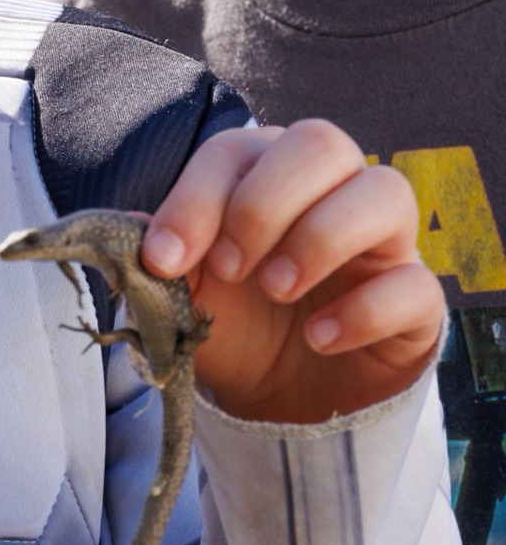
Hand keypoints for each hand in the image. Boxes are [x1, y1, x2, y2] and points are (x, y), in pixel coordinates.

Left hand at [141, 121, 443, 423]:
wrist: (282, 402)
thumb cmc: (234, 325)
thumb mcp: (183, 295)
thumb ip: (156, 258)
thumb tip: (126, 232)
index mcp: (266, 176)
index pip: (237, 150)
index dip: (197, 197)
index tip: (165, 260)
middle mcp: (331, 193)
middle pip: (322, 142)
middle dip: (265, 201)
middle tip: (231, 268)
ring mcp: (383, 244)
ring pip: (387, 190)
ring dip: (322, 236)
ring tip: (277, 289)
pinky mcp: (417, 303)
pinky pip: (417, 284)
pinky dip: (364, 309)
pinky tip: (318, 338)